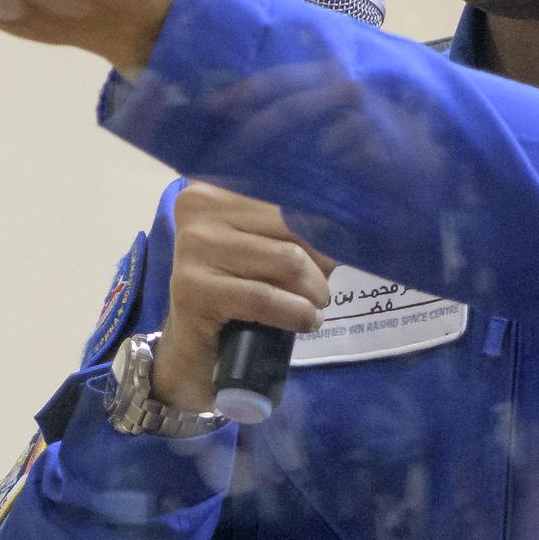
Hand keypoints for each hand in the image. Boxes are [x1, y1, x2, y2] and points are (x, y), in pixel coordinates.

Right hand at [152, 181, 336, 411]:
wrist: (194, 352)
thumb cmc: (238, 289)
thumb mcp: (265, 246)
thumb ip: (293, 226)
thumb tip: (346, 225)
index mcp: (217, 187)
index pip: (289, 194)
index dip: (321, 226)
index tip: (331, 253)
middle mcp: (199, 206)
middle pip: (293, 223)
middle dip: (320, 261)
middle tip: (320, 289)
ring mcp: (191, 247)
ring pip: (287, 259)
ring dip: (314, 291)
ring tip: (314, 305)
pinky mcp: (192, 289)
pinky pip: (264, 297)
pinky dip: (296, 312)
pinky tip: (305, 322)